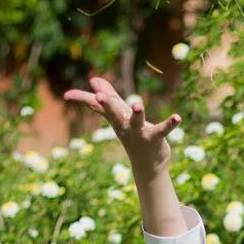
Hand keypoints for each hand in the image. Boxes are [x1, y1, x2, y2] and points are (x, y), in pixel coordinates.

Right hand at [62, 75, 180, 174]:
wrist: (148, 164)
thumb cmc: (133, 135)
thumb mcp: (119, 115)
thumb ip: (108, 97)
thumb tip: (93, 79)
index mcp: (115, 118)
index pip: (96, 106)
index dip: (82, 99)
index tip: (66, 95)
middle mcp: (125, 125)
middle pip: (114, 113)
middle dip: (107, 104)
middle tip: (100, 96)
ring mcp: (139, 133)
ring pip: (137, 122)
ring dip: (138, 113)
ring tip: (138, 104)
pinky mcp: (155, 138)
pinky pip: (162, 130)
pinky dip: (170, 124)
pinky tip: (177, 118)